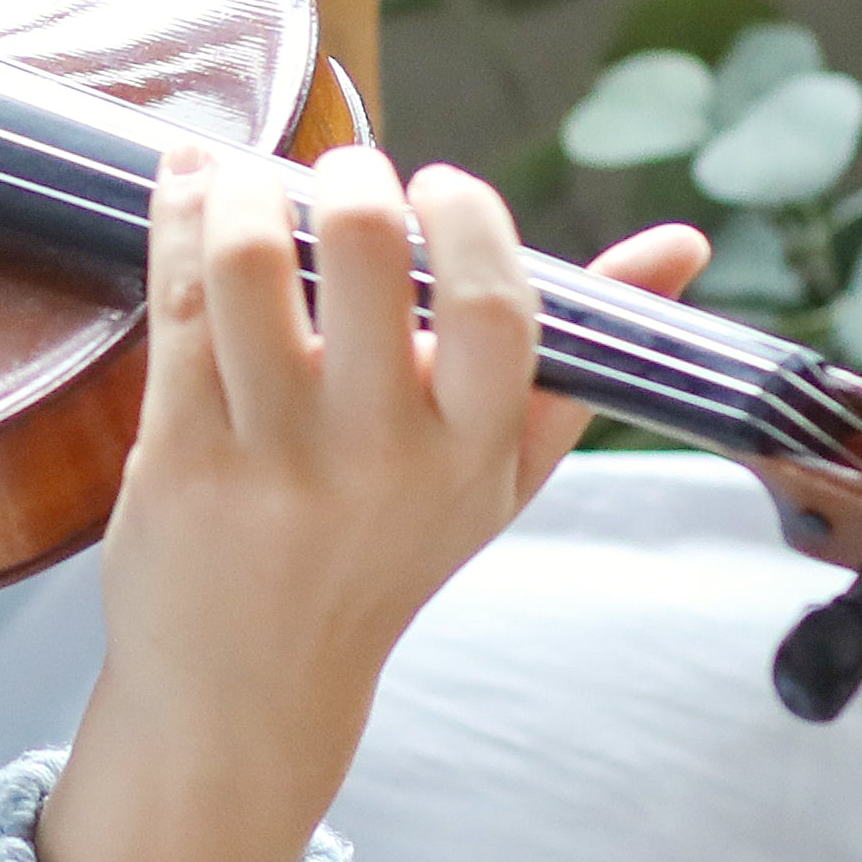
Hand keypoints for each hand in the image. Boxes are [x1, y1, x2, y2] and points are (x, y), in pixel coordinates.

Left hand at [28, 144, 707, 861]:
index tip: (437, 186)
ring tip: (253, 184)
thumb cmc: (387, 553)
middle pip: (363, 250)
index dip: (466, 215)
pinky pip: (176, 303)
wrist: (254, 684)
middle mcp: (379, 452)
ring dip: (246, 189)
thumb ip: (584, 356)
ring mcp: (274, 454)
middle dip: (349, 178)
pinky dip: (179, 223)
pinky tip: (193, 195)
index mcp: (474, 447)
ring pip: (249, 263)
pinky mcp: (182, 454)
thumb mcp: (501, 472)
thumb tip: (684, 246)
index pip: (498, 303)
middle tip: (340, 177)